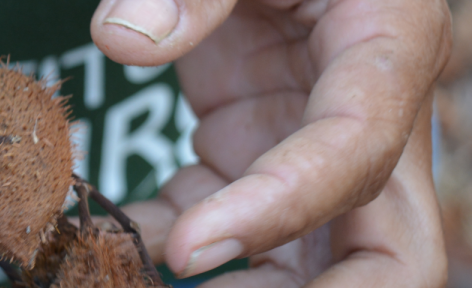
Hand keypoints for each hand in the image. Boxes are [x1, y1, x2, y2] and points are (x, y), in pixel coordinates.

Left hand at [91, 0, 449, 285]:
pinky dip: (165, 241)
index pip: (354, 154)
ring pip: (306, 259)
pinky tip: (106, 248)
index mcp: (385, 50)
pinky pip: (217, 220)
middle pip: (387, 251)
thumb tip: (124, 40)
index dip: (278, 211)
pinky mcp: (250, 150)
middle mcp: (362, 118)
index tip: (187, 252)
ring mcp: (302, 144)